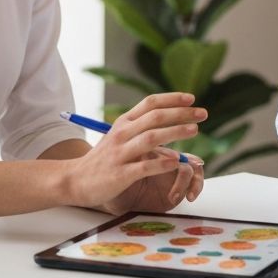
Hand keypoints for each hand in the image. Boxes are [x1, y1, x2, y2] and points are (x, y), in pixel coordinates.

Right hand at [65, 93, 205, 212]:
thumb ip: (140, 127)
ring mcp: (121, 153)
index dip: (172, 98)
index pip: (150, 103)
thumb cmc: (102, 158)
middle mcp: (122, 133)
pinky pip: (145, 166)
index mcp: (124, 122)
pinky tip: (177, 162)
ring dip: (176, 132)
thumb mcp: (118, 136)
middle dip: (181, 113)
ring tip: (195, 130)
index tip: (191, 98)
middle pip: (155, 117)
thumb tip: (168, 119)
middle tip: (202, 113)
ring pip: (152, 138)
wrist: (75, 179)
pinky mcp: (120, 174)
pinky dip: (162, 163)